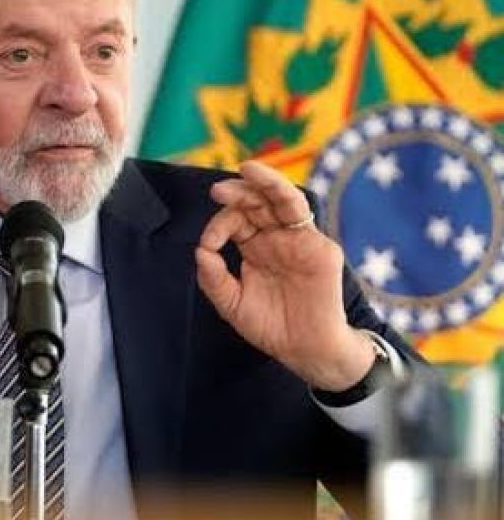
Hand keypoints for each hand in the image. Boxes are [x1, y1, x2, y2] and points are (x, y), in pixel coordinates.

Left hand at [194, 161, 373, 390]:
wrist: (305, 351)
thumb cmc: (270, 326)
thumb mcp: (232, 304)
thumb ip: (214, 279)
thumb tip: (200, 251)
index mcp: (255, 247)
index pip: (236, 221)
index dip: (219, 225)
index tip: (210, 243)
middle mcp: (277, 238)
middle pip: (258, 202)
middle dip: (238, 192)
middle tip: (218, 190)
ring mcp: (299, 240)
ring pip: (283, 200)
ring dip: (266, 181)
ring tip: (248, 169)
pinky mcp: (319, 248)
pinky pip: (302, 218)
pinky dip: (284, 198)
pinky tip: (270, 189)